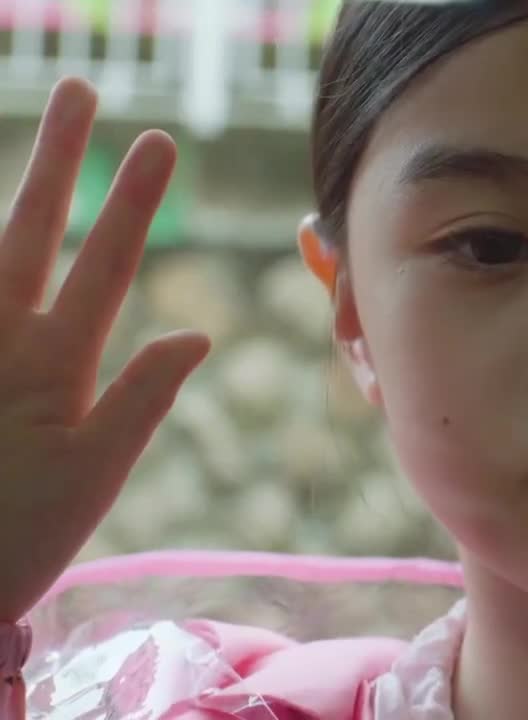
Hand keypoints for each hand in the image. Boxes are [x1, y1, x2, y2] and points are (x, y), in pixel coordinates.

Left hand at [0, 78, 209, 621]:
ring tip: (40, 145)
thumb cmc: (21, 538)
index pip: (101, 265)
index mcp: (50, 365)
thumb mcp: (95, 477)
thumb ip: (141, 398)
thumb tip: (193, 332)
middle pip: (28, 232)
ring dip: (18, 195)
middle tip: (80, 91)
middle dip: (59, 160)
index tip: (158, 142)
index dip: (131, 202)